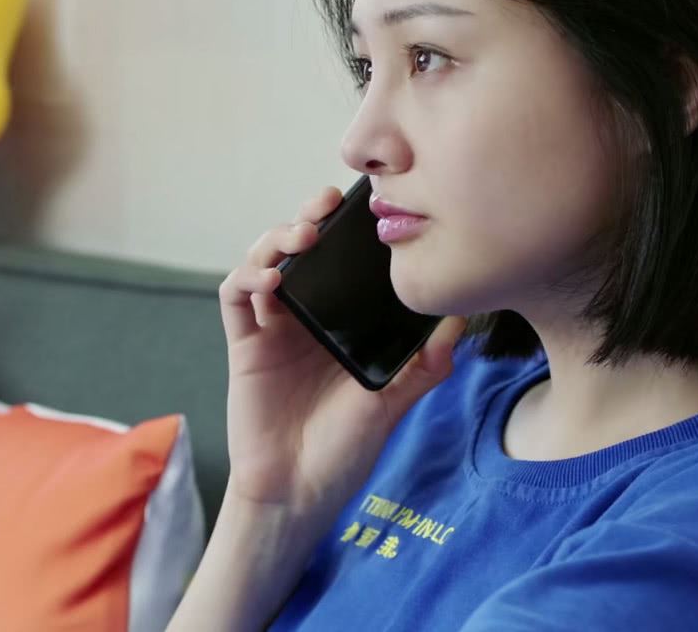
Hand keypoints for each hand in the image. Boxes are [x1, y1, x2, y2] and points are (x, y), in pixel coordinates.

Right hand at [217, 185, 467, 521]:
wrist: (300, 492)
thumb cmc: (344, 449)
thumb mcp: (393, 401)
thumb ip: (424, 365)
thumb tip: (462, 323)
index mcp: (340, 322)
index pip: (341, 261)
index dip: (347, 228)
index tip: (367, 206)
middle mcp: (305, 317)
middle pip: (299, 248)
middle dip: (309, 216)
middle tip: (326, 204)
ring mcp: (272, 328)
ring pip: (264, 260)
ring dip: (277, 239)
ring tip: (302, 238)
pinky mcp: (245, 345)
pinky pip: (236, 297)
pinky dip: (249, 277)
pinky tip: (271, 278)